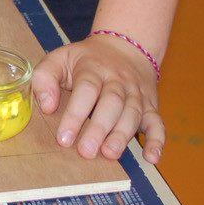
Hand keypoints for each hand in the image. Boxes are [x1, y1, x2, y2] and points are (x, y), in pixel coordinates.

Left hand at [31, 34, 163, 163]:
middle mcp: (118, 81)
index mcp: (93, 69)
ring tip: (110, 154)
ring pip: (133, 113)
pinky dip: (157, 141)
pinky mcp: (151, 106)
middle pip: (111, 103)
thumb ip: (45, 77)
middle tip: (86, 151)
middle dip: (99, 128)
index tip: (64, 138)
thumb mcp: (60, 58)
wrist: (125, 46)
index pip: (86, 90)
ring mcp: (136, 94)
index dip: (75, 114)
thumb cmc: (86, 59)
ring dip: (123, 135)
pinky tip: (152, 158)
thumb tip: (47, 106)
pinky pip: (158, 123)